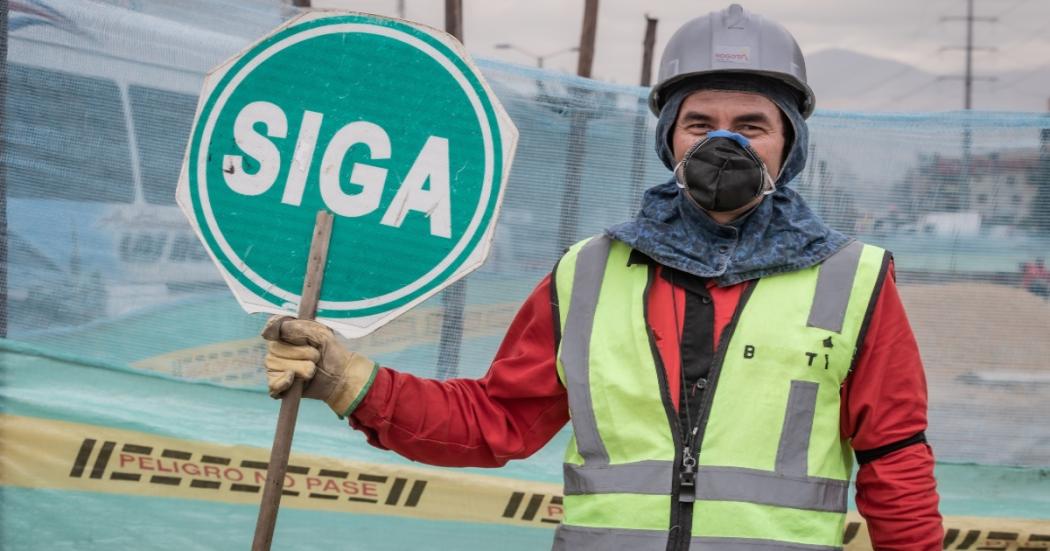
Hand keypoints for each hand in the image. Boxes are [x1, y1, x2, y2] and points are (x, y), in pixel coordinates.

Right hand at [261, 316, 377, 416]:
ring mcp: (274, 368)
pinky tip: (294, 380)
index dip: (275, 328)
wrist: (341, 376)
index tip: (284, 334)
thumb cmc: (331, 353)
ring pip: (276, 366)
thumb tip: (267, 332)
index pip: (272, 327)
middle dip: (302, 353)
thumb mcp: (319, 333)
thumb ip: (296, 328)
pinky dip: (284, 383)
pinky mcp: (278, 386)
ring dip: (301, 368)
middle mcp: (276, 350)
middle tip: (316, 357)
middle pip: (276, 348)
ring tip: (312, 369)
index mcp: (285, 333)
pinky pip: (272, 385)